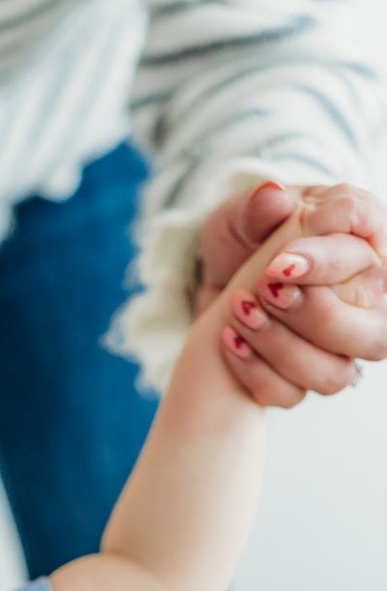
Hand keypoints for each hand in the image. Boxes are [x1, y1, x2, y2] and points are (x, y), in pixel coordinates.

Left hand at [196, 181, 386, 407]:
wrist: (218, 283)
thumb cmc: (244, 238)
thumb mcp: (243, 214)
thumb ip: (258, 208)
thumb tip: (271, 196)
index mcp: (365, 242)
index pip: (369, 255)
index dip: (326, 263)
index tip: (276, 264)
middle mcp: (368, 300)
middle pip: (375, 331)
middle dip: (312, 314)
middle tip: (263, 288)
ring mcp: (342, 348)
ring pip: (337, 373)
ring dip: (282, 347)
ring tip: (238, 311)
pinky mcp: (308, 378)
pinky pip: (293, 394)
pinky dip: (257, 373)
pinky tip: (229, 342)